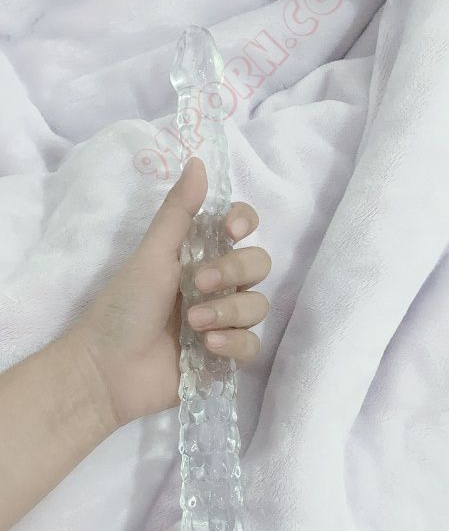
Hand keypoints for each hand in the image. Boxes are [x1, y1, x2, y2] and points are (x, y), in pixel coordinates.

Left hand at [76, 157, 270, 429]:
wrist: (108, 369)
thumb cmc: (123, 307)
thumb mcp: (151, 255)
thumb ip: (179, 212)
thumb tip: (198, 161)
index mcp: (198, 254)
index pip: (242, 228)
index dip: (245, 223)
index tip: (233, 230)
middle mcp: (216, 284)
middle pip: (258, 264)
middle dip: (233, 272)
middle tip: (197, 285)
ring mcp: (223, 321)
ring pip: (258, 306)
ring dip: (228, 312)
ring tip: (193, 325)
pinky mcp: (224, 357)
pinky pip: (252, 345)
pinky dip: (234, 344)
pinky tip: (206, 347)